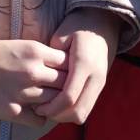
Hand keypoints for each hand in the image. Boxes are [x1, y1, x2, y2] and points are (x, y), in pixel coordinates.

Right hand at [0, 39, 67, 127]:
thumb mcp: (23, 45)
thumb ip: (44, 56)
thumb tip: (65, 66)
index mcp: (36, 52)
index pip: (68, 62)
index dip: (70, 69)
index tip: (67, 73)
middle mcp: (33, 72)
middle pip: (65, 83)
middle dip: (67, 87)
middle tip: (64, 90)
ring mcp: (24, 92)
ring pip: (55, 102)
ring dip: (55, 104)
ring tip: (51, 103)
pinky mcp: (14, 111)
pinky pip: (39, 120)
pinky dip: (41, 118)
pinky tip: (37, 113)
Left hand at [34, 8, 119, 124]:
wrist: (102, 23)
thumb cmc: (79, 25)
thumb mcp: (63, 34)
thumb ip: (53, 54)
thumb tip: (45, 74)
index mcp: (84, 64)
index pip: (69, 97)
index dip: (52, 107)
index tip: (37, 107)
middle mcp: (95, 77)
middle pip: (78, 111)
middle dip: (58, 116)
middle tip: (41, 110)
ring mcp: (100, 83)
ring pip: (84, 113)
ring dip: (65, 116)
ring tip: (49, 108)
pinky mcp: (100, 86)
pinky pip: (87, 107)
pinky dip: (73, 111)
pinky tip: (60, 103)